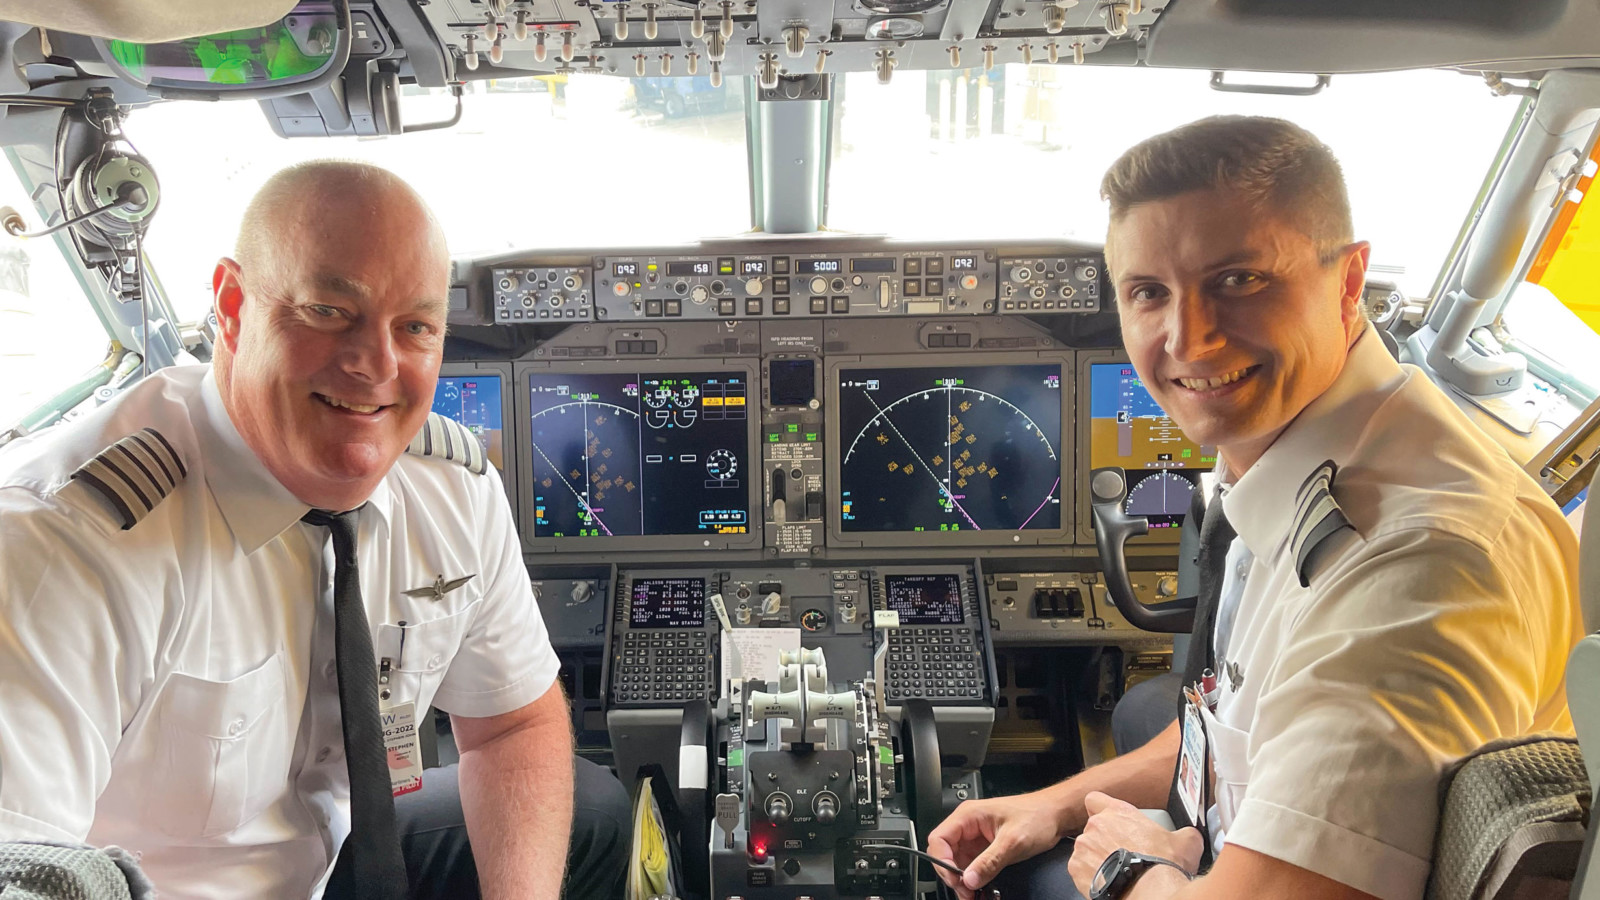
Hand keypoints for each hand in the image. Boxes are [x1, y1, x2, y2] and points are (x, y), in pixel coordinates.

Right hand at [926, 792, 1067, 899]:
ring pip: (957, 862)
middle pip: (945, 853)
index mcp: (969, 815)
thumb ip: (989, 862)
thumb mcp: (1013, 842)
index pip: (939, 839)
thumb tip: (969, 879)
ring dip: (963, 879)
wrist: (1056, 815)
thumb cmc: (1037, 816)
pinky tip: (980, 888)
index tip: (955, 878)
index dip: (942, 861)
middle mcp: (969, 825)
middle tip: (967, 891)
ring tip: (974, 894)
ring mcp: (976, 837)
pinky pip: (971, 865)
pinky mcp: (985, 847)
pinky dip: (974, 879)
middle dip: (953, 874)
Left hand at [1068, 792, 1203, 897]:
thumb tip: (1190, 836)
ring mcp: (1084, 847)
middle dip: (1104, 839)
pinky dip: (1090, 875)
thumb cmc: (1163, 866)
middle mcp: (1096, 825)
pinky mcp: (1076, 869)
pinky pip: (1080, 869)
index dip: (1100, 809)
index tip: (1109, 820)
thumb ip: (1184, 833)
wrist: (1149, 892)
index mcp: (1118, 812)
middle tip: (1121, 853)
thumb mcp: (1186, 842)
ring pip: (1086, 849)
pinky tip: (1108, 881)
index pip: (1095, 799)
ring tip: (1116, 870)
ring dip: (1096, 857)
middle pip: (1093, 828)